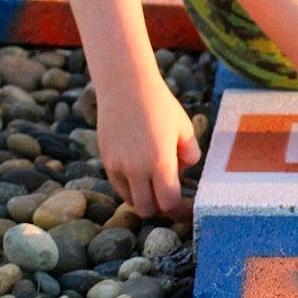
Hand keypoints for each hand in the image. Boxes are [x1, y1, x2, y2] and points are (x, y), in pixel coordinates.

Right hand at [96, 76, 200, 215]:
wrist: (126, 85)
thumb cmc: (161, 105)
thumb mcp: (185, 129)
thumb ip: (190, 156)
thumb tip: (182, 173)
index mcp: (160, 162)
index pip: (169, 204)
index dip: (179, 211)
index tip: (186, 209)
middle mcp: (136, 168)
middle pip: (147, 209)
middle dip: (160, 207)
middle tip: (170, 197)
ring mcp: (117, 166)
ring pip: (131, 200)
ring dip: (144, 198)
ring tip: (155, 181)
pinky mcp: (106, 160)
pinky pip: (119, 186)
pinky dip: (131, 187)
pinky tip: (141, 172)